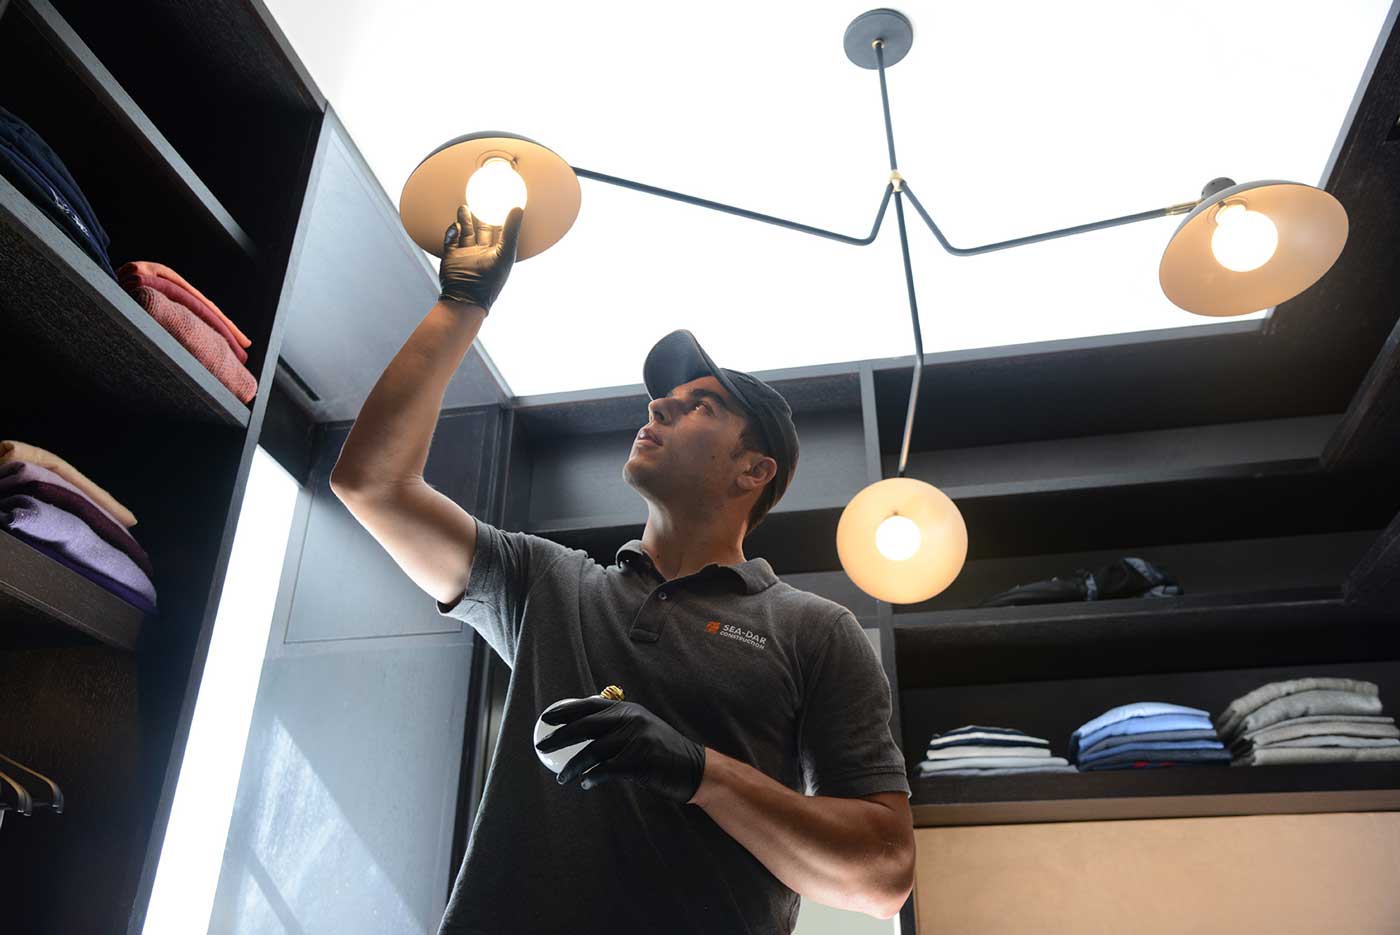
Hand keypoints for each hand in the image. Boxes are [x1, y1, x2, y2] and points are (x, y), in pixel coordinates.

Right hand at [438, 204, 523, 311]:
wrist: (465, 298)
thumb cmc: (491, 280)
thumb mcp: (505, 252)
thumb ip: (511, 230)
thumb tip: (519, 207)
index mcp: (497, 252)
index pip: (500, 230)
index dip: (500, 216)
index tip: (499, 200)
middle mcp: (482, 252)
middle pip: (481, 229)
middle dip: (480, 215)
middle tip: (479, 199)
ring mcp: (466, 254)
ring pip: (465, 232)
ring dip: (465, 219)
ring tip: (464, 207)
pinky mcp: (452, 256)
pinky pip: (451, 239)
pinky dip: (452, 231)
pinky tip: (455, 225)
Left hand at [536, 697, 705, 802]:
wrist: (694, 768)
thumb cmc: (661, 752)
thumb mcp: (640, 730)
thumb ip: (615, 728)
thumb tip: (579, 733)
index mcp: (628, 709)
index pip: (590, 706)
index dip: (566, 711)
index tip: (546, 719)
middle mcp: (632, 719)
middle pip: (586, 726)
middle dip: (561, 736)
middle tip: (543, 747)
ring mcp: (638, 738)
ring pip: (594, 751)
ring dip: (573, 766)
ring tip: (562, 778)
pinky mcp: (642, 759)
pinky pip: (608, 770)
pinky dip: (593, 777)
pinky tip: (586, 783)